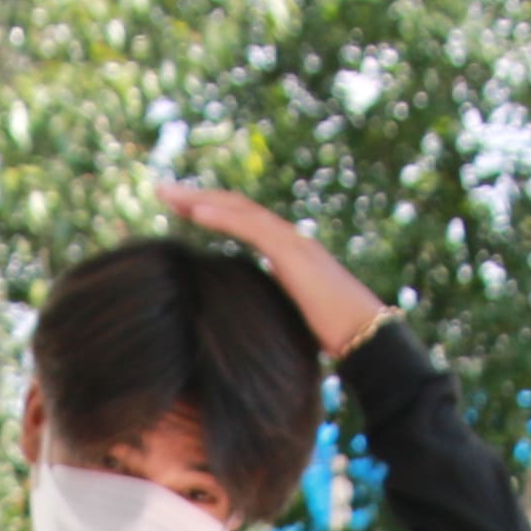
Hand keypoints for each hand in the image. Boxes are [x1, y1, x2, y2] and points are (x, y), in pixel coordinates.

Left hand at [156, 185, 387, 360]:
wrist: (369, 339)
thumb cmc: (335, 339)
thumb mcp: (290, 319)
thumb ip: (269, 307)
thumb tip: (245, 320)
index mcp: (287, 254)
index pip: (242, 221)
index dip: (210, 210)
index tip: (179, 208)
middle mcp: (290, 240)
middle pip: (236, 207)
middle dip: (197, 196)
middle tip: (161, 190)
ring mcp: (294, 243)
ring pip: (240, 209)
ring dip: (200, 199)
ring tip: (166, 194)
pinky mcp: (295, 255)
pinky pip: (252, 228)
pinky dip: (222, 217)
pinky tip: (194, 211)